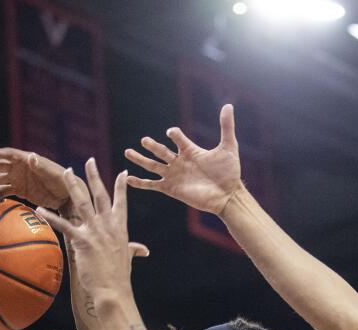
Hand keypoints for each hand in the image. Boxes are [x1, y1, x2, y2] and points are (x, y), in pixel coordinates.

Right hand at [0, 148, 71, 209]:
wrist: (70, 196)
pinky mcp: (20, 191)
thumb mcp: (54, 174)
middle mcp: (19, 168)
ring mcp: (18, 179)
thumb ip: (42, 166)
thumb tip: (31, 156)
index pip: (7, 154)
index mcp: (26, 160)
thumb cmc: (64, 181)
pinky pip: (3, 193)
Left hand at [38, 158, 133, 292]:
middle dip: (94, 176)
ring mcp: (95, 231)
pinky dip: (50, 217)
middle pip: (100, 195)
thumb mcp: (128, 258)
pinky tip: (39, 209)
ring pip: (82, 203)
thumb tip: (143, 250)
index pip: (121, 202)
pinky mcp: (82, 241)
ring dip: (73, 186)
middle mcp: (108, 225)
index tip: (122, 172)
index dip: (121, 186)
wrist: (114, 290)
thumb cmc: (120, 276)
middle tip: (89, 161)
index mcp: (119, 227)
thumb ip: (134, 249)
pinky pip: (64, 225)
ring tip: (66, 172)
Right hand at [124, 103, 241, 214]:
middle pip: (161, 151)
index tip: (172, 133)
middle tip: (144, 140)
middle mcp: (180, 162)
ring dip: (140, 159)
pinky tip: (128, 179)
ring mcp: (174, 175)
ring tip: (127, 152)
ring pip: (152, 165)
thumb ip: (226, 127)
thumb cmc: (229, 173)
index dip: (174, 134)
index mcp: (190, 151)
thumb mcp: (228, 147)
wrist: (228, 195)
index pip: (177, 138)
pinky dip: (140, 183)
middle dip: (152, 146)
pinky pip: (152, 185)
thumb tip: (228, 105)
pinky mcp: (171, 189)